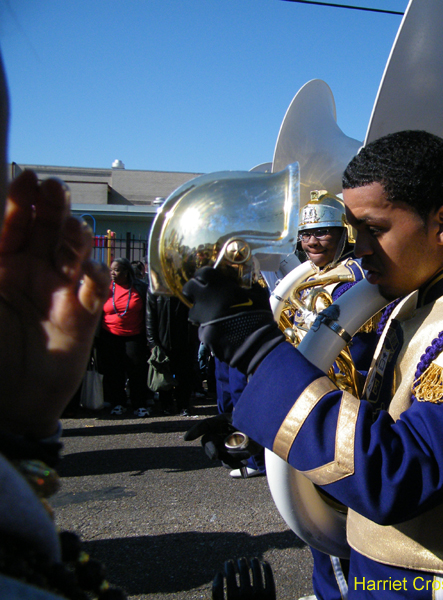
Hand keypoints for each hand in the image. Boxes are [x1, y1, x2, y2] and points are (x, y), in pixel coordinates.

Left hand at [0, 171, 109, 436]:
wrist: (9, 404)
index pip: (10, 222)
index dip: (20, 199)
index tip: (26, 177)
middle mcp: (30, 272)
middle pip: (46, 227)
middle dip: (53, 206)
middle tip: (55, 188)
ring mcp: (59, 291)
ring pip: (75, 250)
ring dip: (76, 236)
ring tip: (72, 231)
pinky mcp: (84, 314)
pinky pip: (97, 286)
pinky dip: (97, 274)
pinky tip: (88, 272)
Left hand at [183, 267, 283, 372]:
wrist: (255, 343)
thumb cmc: (258, 315)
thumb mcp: (258, 294)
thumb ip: (250, 286)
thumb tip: (249, 282)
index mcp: (218, 286)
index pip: (202, 272)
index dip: (205, 275)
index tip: (210, 279)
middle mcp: (205, 299)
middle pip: (189, 288)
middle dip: (195, 290)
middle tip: (205, 294)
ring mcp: (202, 317)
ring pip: (193, 309)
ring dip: (200, 309)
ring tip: (213, 314)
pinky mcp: (202, 333)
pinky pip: (201, 326)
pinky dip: (208, 326)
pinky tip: (219, 329)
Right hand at [184, 413, 261, 468]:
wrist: (263, 430)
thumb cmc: (252, 421)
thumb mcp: (247, 420)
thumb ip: (241, 425)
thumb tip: (236, 434)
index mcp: (219, 423)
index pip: (204, 426)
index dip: (195, 431)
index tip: (187, 438)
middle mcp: (218, 435)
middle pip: (207, 443)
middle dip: (210, 449)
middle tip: (214, 455)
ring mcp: (223, 447)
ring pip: (219, 455)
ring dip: (231, 456)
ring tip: (246, 453)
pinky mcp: (231, 456)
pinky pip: (228, 463)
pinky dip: (236, 464)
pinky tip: (245, 463)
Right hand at [212, 558, 275, 599]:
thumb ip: (217, 593)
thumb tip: (219, 573)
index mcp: (233, 598)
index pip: (229, 576)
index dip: (228, 567)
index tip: (228, 563)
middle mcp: (246, 596)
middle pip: (243, 572)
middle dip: (240, 563)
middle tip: (239, 560)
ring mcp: (260, 596)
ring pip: (257, 571)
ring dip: (254, 563)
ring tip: (253, 560)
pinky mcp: (271, 596)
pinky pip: (269, 577)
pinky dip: (266, 568)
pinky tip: (264, 563)